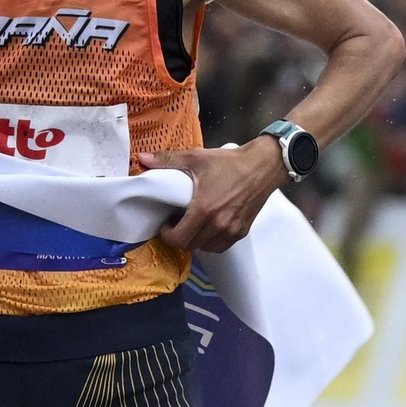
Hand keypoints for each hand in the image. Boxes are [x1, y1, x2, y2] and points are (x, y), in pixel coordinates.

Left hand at [136, 138, 286, 252]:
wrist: (263, 166)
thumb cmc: (228, 162)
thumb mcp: (195, 158)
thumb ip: (167, 160)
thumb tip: (142, 158)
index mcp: (204, 210)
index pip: (179, 239)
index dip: (168, 235)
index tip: (166, 224)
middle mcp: (219, 225)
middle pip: (191, 245)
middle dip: (180, 237)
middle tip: (177, 222)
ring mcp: (232, 230)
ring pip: (206, 248)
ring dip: (196, 240)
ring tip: (192, 224)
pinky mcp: (243, 231)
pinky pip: (221, 246)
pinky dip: (211, 241)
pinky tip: (208, 227)